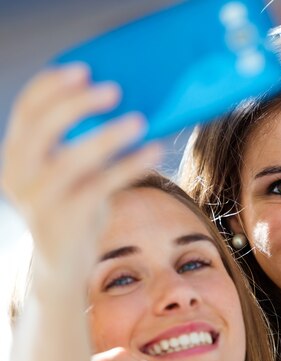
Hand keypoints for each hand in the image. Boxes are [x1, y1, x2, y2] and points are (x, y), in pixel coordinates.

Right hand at [0, 64, 161, 285]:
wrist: (64, 262)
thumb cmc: (75, 204)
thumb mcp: (70, 170)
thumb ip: (81, 142)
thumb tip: (129, 102)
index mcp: (16, 154)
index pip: (27, 109)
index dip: (52, 85)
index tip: (84, 69)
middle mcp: (18, 175)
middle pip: (42, 127)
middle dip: (78, 103)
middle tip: (114, 89)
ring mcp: (38, 199)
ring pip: (72, 160)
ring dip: (108, 136)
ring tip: (139, 120)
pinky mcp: (65, 219)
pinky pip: (101, 186)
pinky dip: (130, 165)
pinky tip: (155, 151)